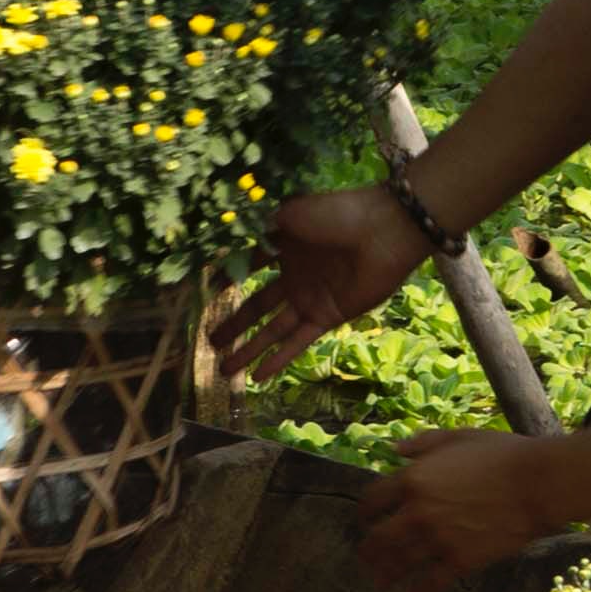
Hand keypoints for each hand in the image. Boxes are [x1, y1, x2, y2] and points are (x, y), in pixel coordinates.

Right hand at [222, 184, 425, 384]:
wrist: (383, 230)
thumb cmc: (337, 214)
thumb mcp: (289, 215)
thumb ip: (258, 233)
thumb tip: (225, 247)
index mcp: (285, 247)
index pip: (248, 269)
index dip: (227, 283)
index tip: (207, 297)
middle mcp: (295, 276)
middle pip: (257, 308)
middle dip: (234, 327)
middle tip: (210, 343)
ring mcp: (310, 299)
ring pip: (272, 331)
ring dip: (249, 350)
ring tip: (224, 371)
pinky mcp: (327, 318)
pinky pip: (297, 343)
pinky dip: (278, 360)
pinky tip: (257, 377)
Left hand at [356, 425, 579, 591]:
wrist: (539, 484)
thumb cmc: (503, 454)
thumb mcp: (459, 437)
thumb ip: (423, 444)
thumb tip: (395, 449)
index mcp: (413, 479)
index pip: (372, 501)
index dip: (364, 514)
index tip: (365, 520)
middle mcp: (417, 512)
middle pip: (378, 539)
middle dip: (368, 551)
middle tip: (366, 559)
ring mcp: (438, 540)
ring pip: (399, 564)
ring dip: (385, 574)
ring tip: (382, 581)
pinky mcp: (461, 561)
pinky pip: (430, 583)